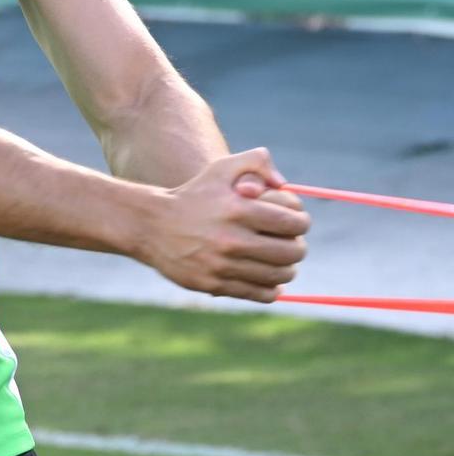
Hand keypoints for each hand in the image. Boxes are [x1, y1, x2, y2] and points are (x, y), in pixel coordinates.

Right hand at [148, 149, 309, 302]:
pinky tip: (268, 279)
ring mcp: (222, 265)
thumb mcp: (221, 168)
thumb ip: (256, 162)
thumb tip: (284, 183)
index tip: (297, 223)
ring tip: (282, 263)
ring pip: (278, 276)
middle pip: (290, 252)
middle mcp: (231, 239)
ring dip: (287, 269)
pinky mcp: (214, 285)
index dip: (302, 222)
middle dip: (298, 247)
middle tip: (293, 245)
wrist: (152, 225)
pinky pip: (259, 293)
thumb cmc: (195, 194)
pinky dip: (271, 289)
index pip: (292, 222)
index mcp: (238, 209)